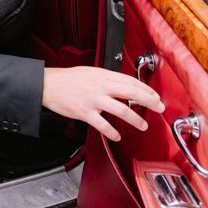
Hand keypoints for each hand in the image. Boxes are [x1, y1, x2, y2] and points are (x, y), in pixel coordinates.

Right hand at [42, 66, 164, 140]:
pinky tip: (118, 135)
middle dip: (149, 101)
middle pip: (131, 92)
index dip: (145, 89)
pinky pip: (103, 125)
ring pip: (121, 110)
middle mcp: (100, 86)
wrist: (48, 84)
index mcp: (102, 75)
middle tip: (159, 108)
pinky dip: (113, 132)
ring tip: (143, 125)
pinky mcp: (85, 112)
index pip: (130, 80)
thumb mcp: (90, 71)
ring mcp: (93, 100)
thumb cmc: (67, 78)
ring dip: (136, 119)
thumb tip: (122, 85)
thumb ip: (106, 78)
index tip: (155, 96)